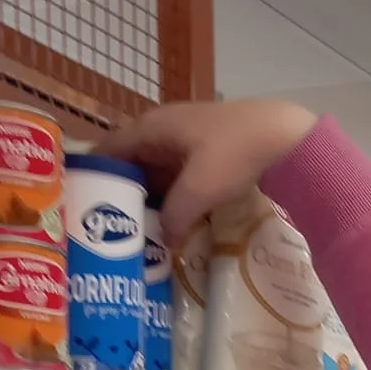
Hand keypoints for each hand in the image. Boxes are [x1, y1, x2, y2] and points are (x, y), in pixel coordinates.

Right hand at [98, 98, 318, 247]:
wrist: (289, 137)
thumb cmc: (237, 153)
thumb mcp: (200, 188)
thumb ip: (175, 216)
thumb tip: (163, 241)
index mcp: (152, 128)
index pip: (109, 150)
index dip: (94, 175)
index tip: (81, 207)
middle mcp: (165, 131)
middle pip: (133, 165)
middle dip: (123, 195)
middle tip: (110, 233)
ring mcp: (189, 142)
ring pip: (158, 174)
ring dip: (151, 201)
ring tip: (138, 235)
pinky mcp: (211, 155)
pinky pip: (181, 179)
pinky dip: (175, 199)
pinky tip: (174, 225)